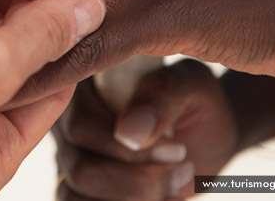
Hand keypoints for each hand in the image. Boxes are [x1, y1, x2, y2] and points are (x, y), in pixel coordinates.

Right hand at [54, 60, 236, 200]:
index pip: (80, 124)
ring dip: (134, 198)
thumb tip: (128, 134)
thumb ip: (160, 97)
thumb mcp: (190, 86)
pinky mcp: (80, 189)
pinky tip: (162, 198)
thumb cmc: (194, 100)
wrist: (208, 133)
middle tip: (184, 166)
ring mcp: (71, 159)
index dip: (122, 147)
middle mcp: (67, 124)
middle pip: (80, 169)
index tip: (176, 150)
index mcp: (83, 88)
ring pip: (75, 196)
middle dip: (138, 180)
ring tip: (177, 183)